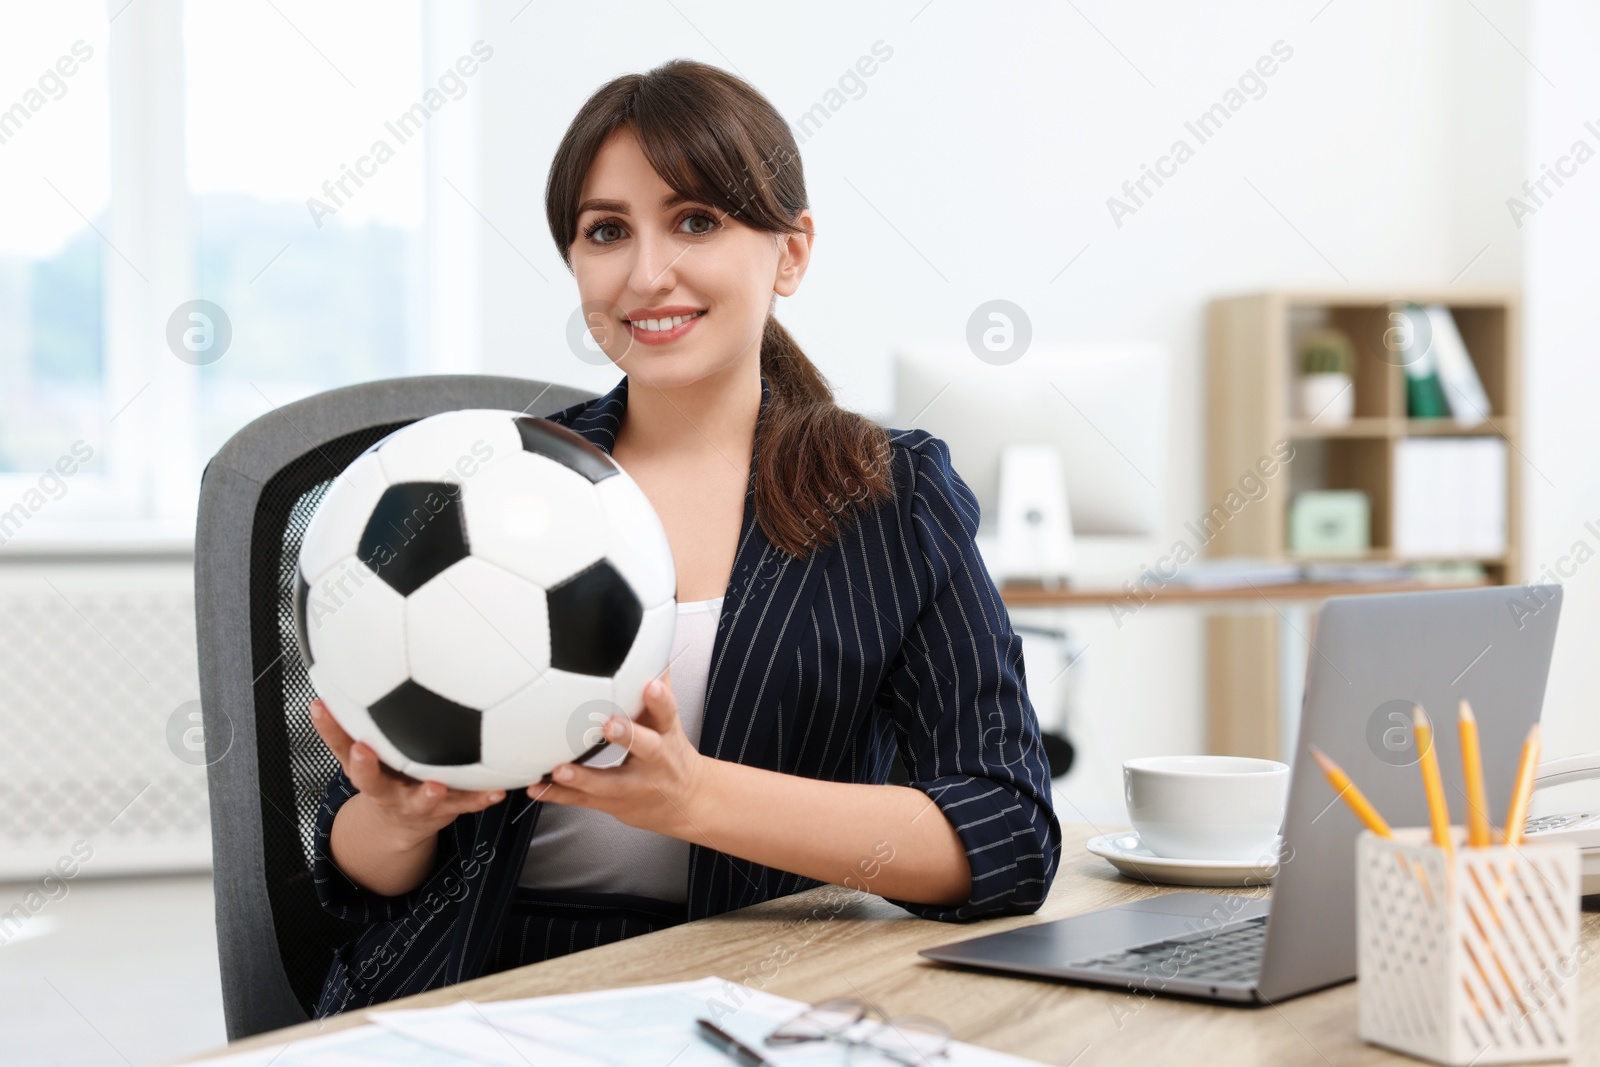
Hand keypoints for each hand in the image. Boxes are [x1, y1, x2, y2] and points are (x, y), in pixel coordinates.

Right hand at [309, 698, 504, 847]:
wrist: (402, 823)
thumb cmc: (384, 774)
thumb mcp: (360, 752)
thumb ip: (346, 722)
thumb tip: (328, 681)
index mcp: (364, 770)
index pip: (340, 747)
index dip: (328, 729)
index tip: (321, 708)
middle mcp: (385, 789)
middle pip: (371, 782)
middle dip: (366, 767)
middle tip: (364, 752)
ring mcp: (414, 803)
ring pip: (419, 801)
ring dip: (427, 794)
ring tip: (436, 787)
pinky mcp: (444, 809)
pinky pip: (464, 805)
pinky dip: (480, 798)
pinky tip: (497, 790)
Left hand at [528, 666, 709, 836]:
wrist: (686, 802)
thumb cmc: (671, 752)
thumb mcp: (669, 720)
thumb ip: (658, 684)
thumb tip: (652, 642)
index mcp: (667, 734)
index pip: (667, 713)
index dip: (660, 700)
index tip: (650, 685)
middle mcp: (654, 761)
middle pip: (647, 748)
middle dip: (629, 735)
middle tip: (609, 724)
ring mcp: (633, 785)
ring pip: (609, 782)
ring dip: (582, 777)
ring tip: (558, 769)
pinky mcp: (613, 803)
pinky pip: (583, 800)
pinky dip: (558, 795)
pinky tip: (535, 787)